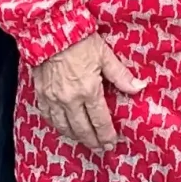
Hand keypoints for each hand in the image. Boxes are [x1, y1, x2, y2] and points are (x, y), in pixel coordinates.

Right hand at [32, 35, 144, 153]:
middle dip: (92, 141)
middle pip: (82, 129)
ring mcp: (53, 99)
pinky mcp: (41, 95)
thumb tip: (139, 87)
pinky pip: (48, 118)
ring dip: (75, 137)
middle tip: (100, 149)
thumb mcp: (106, 56)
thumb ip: (121, 76)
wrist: (50, 32)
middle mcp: (69, 100)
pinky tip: (63, 128)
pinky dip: (57, 126)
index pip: (100, 120)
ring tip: (84, 142)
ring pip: (64, 127)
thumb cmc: (80, 41)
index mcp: (88, 90)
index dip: (107, 134)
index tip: (112, 143)